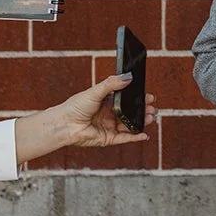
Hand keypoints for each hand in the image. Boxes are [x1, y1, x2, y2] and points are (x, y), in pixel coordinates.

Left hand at [14, 74, 156, 164]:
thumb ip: (112, 84)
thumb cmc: (75, 106)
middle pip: (131, 112)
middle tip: (151, 107)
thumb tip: (128, 77)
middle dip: (142, 110)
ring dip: (141, 122)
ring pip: (130, 125)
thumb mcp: (95, 91)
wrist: (64, 124)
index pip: (126, 99)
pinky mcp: (108, 139)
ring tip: (150, 117)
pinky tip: (144, 134)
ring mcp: (109, 127)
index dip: (137, 98)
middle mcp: (109, 114)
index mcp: (107, 102)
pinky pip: (125, 138)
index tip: (148, 96)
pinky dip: (136, 137)